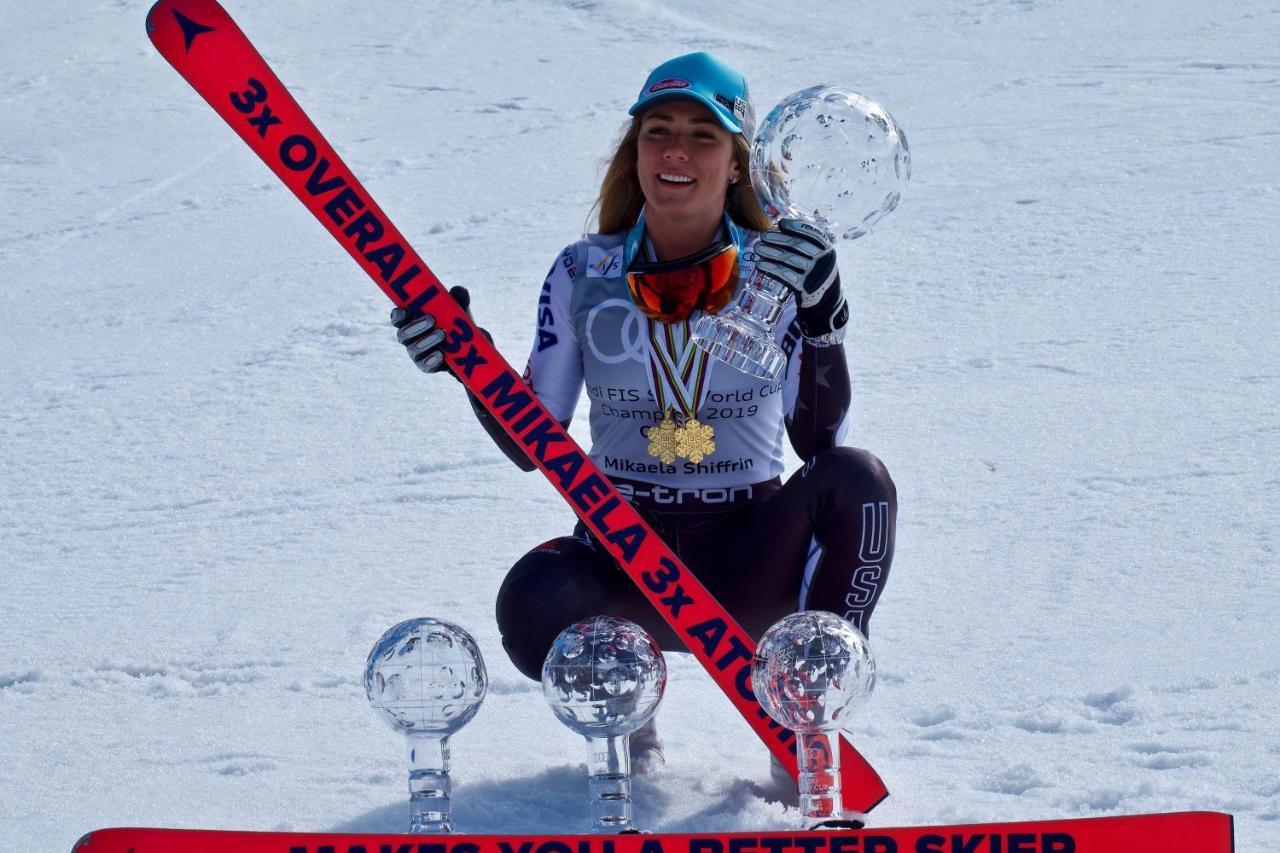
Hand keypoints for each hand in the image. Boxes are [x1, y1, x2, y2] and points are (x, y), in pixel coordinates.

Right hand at [391, 285, 472, 373]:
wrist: (468, 347)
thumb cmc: (455, 322)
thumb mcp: (458, 309)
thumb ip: (458, 298)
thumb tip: (458, 291)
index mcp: (411, 321)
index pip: (398, 318)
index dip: (398, 315)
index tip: (406, 310)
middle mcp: (409, 338)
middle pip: (403, 334)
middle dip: (415, 327)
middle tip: (432, 319)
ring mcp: (416, 353)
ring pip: (414, 349)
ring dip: (426, 341)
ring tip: (441, 334)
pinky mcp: (426, 366)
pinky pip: (425, 365)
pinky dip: (432, 359)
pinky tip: (441, 354)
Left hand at [756, 218, 847, 341]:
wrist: (824, 299)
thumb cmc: (817, 272)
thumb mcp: (820, 255)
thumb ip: (809, 241)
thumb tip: (789, 222)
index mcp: (827, 249)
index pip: (812, 234)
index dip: (796, 227)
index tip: (781, 223)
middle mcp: (822, 260)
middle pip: (798, 245)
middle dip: (779, 238)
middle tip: (763, 235)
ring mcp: (813, 274)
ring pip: (789, 259)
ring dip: (771, 252)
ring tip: (757, 248)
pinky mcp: (804, 287)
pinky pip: (785, 275)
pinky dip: (771, 269)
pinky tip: (760, 264)